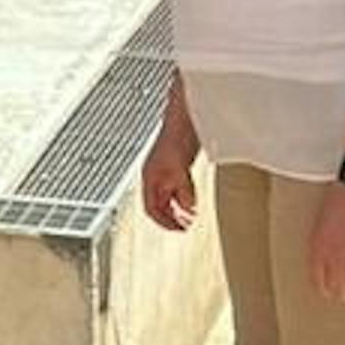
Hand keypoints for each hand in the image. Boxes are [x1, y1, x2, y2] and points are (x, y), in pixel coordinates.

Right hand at [138, 95, 200, 233]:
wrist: (185, 115)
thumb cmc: (177, 135)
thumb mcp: (180, 166)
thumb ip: (182, 188)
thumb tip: (188, 207)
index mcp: (150, 176)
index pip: (151, 208)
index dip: (164, 222)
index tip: (178, 229)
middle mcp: (155, 174)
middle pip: (158, 205)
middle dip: (171, 218)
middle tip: (185, 227)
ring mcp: (165, 169)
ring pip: (167, 197)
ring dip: (178, 209)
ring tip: (189, 218)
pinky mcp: (176, 164)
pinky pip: (177, 188)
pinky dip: (184, 198)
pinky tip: (194, 199)